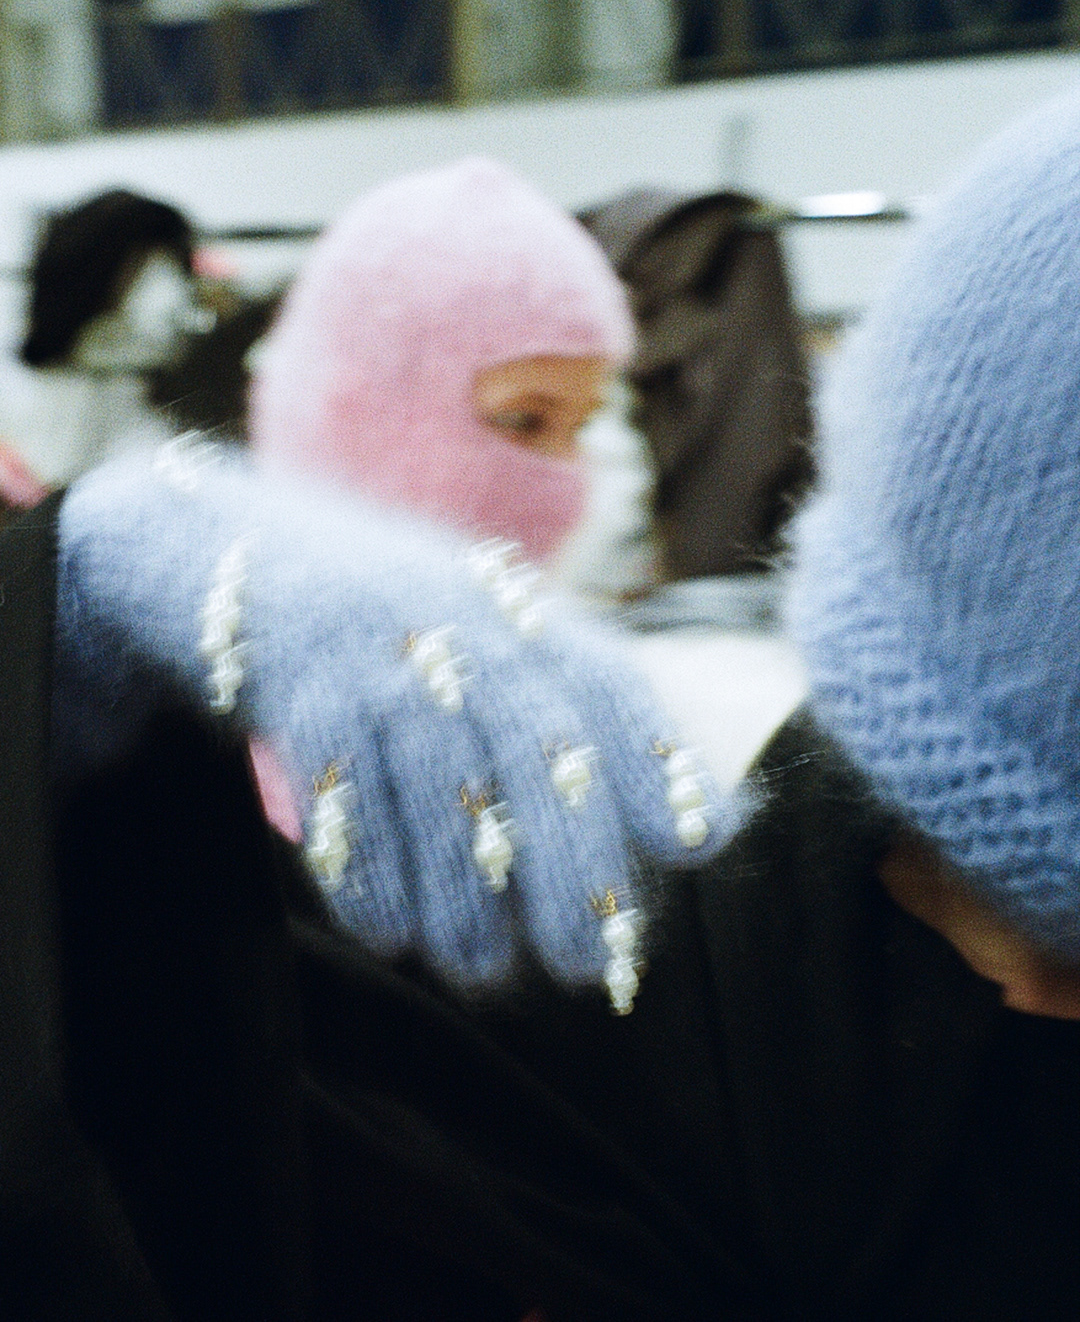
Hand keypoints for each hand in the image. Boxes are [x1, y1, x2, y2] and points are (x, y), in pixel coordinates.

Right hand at [57, 441, 728, 1001]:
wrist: (226, 546)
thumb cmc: (384, 620)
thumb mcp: (477, 627)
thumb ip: (572, 703)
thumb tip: (698, 819)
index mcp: (516, 608)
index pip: (608, 681)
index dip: (657, 763)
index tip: (697, 846)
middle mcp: (460, 621)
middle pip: (538, 744)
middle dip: (569, 860)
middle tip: (588, 962)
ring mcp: (378, 646)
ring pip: (444, 786)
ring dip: (464, 894)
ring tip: (482, 968)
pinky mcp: (299, 680)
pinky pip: (347, 791)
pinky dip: (371, 871)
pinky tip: (391, 933)